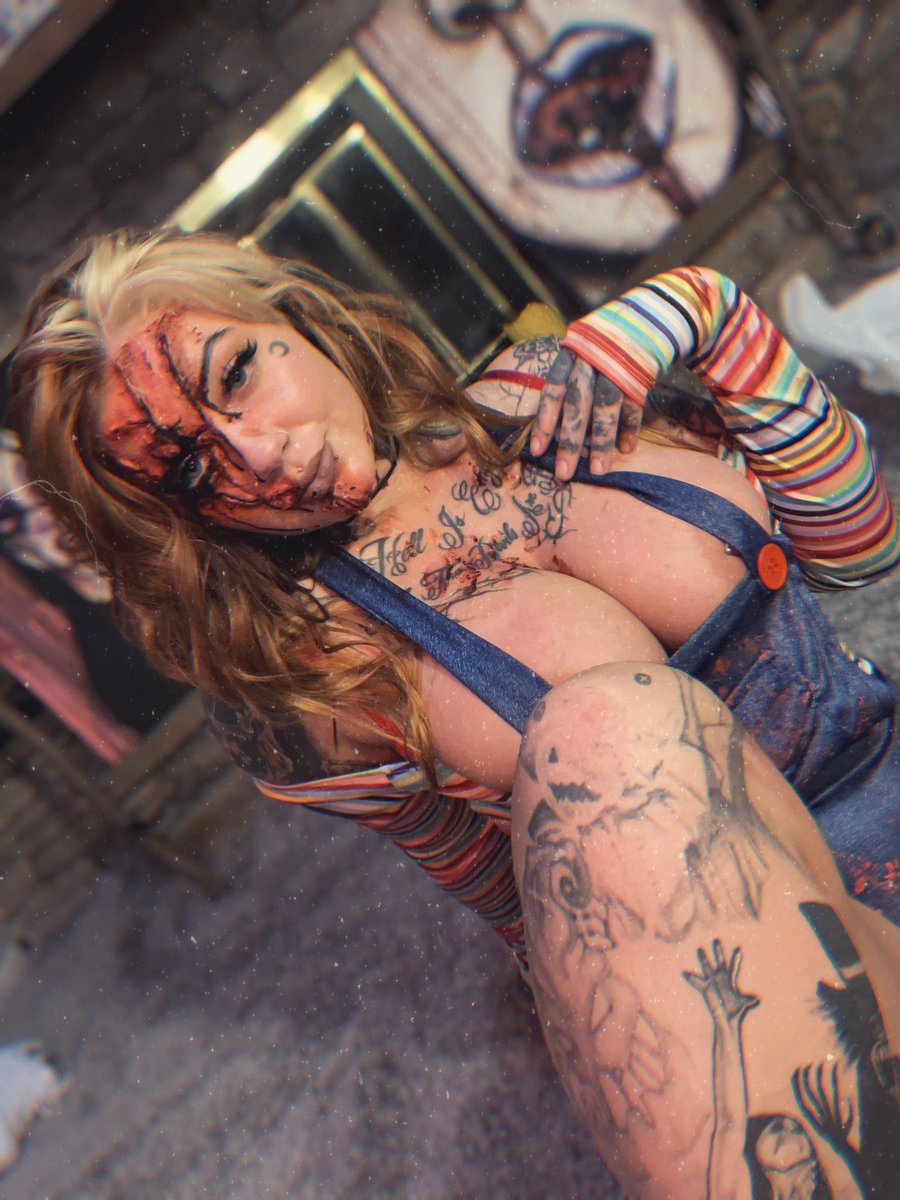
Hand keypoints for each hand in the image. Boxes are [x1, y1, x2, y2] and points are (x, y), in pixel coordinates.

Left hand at [529, 348, 642, 479]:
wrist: (644, 320)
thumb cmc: (600, 347)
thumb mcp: (578, 354)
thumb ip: (566, 384)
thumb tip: (548, 428)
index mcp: (571, 355)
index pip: (553, 391)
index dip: (543, 421)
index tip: (536, 451)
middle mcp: (592, 360)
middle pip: (578, 405)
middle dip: (570, 441)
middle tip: (564, 473)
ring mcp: (617, 367)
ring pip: (606, 408)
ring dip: (602, 441)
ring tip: (598, 469)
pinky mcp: (641, 373)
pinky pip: (634, 404)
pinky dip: (631, 427)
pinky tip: (626, 448)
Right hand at [683, 940, 759, 1027]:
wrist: (726, 1019)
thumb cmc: (736, 1011)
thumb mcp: (743, 1005)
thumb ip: (748, 1001)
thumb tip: (756, 999)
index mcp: (731, 981)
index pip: (734, 968)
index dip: (736, 959)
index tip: (739, 949)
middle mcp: (721, 979)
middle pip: (719, 962)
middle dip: (718, 951)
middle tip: (717, 940)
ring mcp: (712, 982)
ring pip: (707, 968)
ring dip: (704, 959)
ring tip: (700, 949)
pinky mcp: (705, 989)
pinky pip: (697, 982)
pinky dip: (692, 979)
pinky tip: (686, 973)